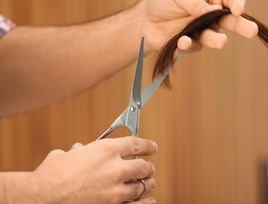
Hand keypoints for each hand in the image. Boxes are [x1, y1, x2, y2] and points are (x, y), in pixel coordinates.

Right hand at [32, 137, 157, 203]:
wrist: (41, 199)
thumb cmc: (50, 176)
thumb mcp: (65, 156)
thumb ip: (78, 152)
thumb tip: (79, 150)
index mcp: (105, 150)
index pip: (136, 144)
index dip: (148, 145)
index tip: (153, 147)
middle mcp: (114, 168)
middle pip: (142, 166)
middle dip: (148, 167)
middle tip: (149, 168)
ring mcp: (115, 190)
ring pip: (141, 186)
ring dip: (148, 184)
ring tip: (150, 183)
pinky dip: (145, 202)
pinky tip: (151, 200)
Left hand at [141, 0, 257, 53]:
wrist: (147, 21)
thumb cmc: (165, 1)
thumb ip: (193, 0)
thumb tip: (211, 10)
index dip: (236, 2)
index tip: (238, 9)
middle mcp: (212, 15)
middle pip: (231, 20)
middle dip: (242, 26)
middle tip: (253, 31)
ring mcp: (204, 31)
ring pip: (214, 37)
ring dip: (217, 40)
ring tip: (221, 42)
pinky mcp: (192, 45)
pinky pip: (193, 46)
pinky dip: (187, 44)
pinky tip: (182, 41)